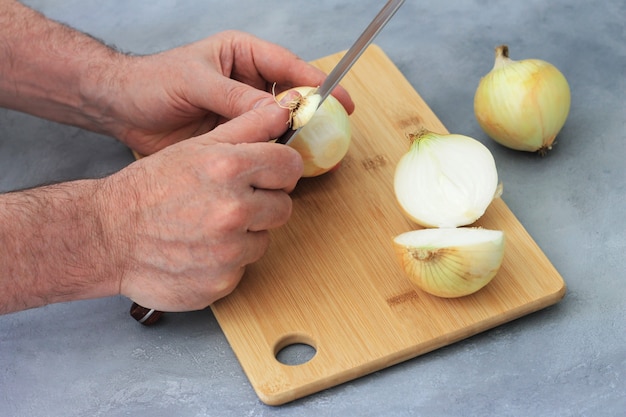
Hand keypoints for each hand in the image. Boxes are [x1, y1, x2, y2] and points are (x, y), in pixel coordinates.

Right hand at [100, 102, 302, 311]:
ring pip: (263, 240)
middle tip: (229, 203)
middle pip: (283, 207)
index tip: (269, 175)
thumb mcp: (196, 146)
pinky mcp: (221, 282)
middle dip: (263, 204)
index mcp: (230, 168)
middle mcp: (234, 210)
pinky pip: (242, 269)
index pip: (290, 166)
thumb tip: (283, 111)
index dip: (281, 170)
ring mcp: (228, 251)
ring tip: (208, 228)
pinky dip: (226, 262)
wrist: (107, 236)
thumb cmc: (151, 188)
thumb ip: (246, 127)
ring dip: (244, 236)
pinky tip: (200, 252)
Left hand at [101, 30, 353, 154]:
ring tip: (314, 156)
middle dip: (312, 116)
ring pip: (278, 126)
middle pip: (291, 98)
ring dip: (293, 140)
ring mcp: (241, 112)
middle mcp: (247, 83)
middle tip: (333, 136)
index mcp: (242, 55)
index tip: (342, 102)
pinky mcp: (232, 136)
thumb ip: (235, 97)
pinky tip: (283, 168)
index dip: (318, 84)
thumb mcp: (195, 81)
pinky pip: (259, 145)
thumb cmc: (152, 82)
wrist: (121, 109)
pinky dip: (271, 156)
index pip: (289, 67)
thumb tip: (278, 111)